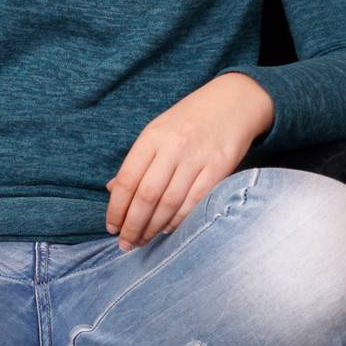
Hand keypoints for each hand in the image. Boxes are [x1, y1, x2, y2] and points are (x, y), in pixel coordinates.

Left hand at [106, 73, 273, 249]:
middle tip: (126, 244)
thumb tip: (113, 190)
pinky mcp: (220, 167)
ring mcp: (197, 157)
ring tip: (143, 241)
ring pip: (169, 203)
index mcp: (152, 137)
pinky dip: (179, 221)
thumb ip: (137, 161)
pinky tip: (167, 230)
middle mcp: (173, 147)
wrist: (234, 101)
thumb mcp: (158, 131)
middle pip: (146, 196)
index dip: (117, 208)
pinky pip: (195, 202)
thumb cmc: (190, 119)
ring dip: (153, 228)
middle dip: (132, 225)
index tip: (112, 227)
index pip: (127, 180)